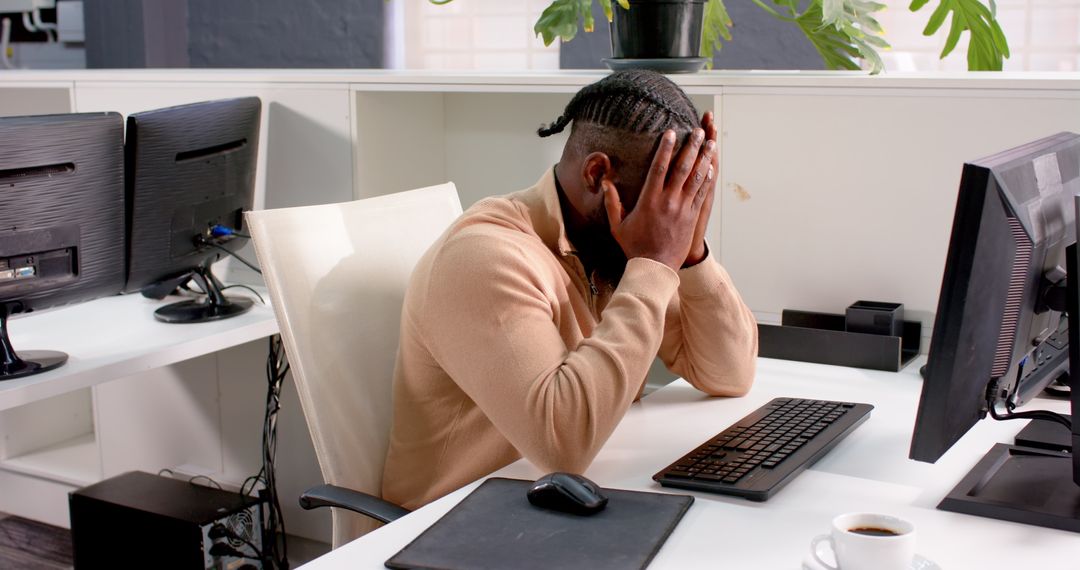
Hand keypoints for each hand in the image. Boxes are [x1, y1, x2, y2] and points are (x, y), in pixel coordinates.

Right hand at [603, 127, 715, 270]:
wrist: (655, 267)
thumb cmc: (635, 247)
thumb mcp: (617, 225)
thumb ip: (612, 202)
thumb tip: (605, 183)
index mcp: (649, 200)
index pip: (659, 168)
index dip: (666, 148)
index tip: (671, 133)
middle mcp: (668, 201)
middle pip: (682, 168)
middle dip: (691, 147)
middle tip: (698, 131)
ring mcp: (682, 209)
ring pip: (696, 178)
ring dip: (704, 159)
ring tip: (711, 143)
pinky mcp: (691, 217)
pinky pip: (702, 193)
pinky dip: (707, 179)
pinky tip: (712, 167)